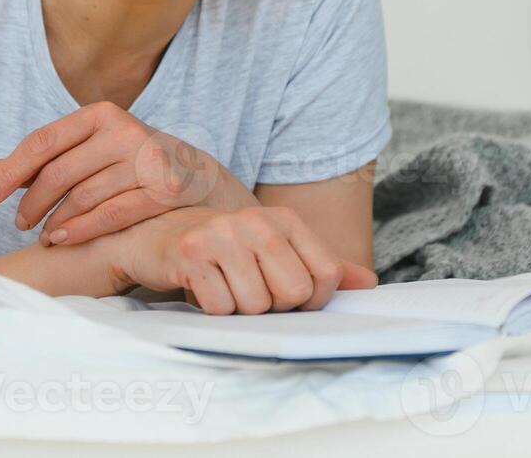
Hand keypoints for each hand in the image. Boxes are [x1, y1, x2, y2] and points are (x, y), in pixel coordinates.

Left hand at [0, 101, 251, 245]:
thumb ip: (44, 160)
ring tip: (42, 234)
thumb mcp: (89, 150)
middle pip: (59, 171)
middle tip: (18, 222)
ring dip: (54, 221)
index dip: (10, 171)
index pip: (43, 141)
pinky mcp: (165, 190)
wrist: (194, 174)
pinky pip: (112, 215)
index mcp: (101, 114)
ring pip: (83, 196)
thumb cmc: (128, 162)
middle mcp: (125, 131)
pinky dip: (81, 230)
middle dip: (30, 202)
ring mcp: (147, 159)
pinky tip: (62, 239)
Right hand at [102, 206, 377, 314]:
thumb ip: (322, 266)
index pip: (327, 274)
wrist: (160, 233)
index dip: (313, 300)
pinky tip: (204, 289)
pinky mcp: (191, 253)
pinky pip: (219, 308)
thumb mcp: (277, 250)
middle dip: (275, 307)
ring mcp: (223, 234)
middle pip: (293, 292)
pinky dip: (213, 310)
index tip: (291, 298)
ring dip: (239, 310)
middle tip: (253, 293)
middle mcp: (257, 221)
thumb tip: (369, 284)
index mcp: (286, 220)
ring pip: (255, 305)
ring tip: (226, 287)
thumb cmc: (228, 250)